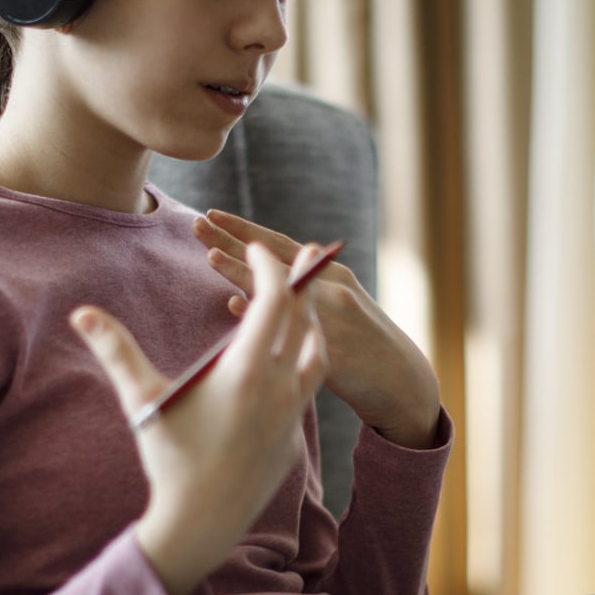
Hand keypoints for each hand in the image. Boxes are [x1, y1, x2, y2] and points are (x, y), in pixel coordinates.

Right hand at [71, 241, 329, 594]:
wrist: (201, 522)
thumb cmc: (169, 460)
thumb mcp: (141, 400)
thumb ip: (115, 351)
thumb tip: (80, 313)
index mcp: (244, 371)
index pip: (273, 301)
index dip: (270, 268)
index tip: (257, 251)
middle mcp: (277, 389)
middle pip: (304, 321)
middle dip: (302, 283)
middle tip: (305, 254)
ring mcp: (291, 415)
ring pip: (317, 355)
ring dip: (312, 324)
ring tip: (306, 305)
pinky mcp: (293, 439)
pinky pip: (307, 391)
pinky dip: (304, 364)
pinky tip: (291, 361)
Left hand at [193, 209, 440, 448]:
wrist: (399, 380)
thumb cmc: (363, 345)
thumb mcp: (341, 308)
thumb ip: (303, 294)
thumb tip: (248, 291)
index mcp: (332, 274)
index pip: (281, 244)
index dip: (245, 229)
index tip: (211, 214)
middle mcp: (331, 287)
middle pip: (273, 258)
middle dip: (233, 241)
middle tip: (195, 223)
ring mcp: (330, 314)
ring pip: (278, 286)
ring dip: (243, 271)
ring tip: (209, 256)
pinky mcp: (327, 342)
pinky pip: (284, 325)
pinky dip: (260, 314)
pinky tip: (233, 305)